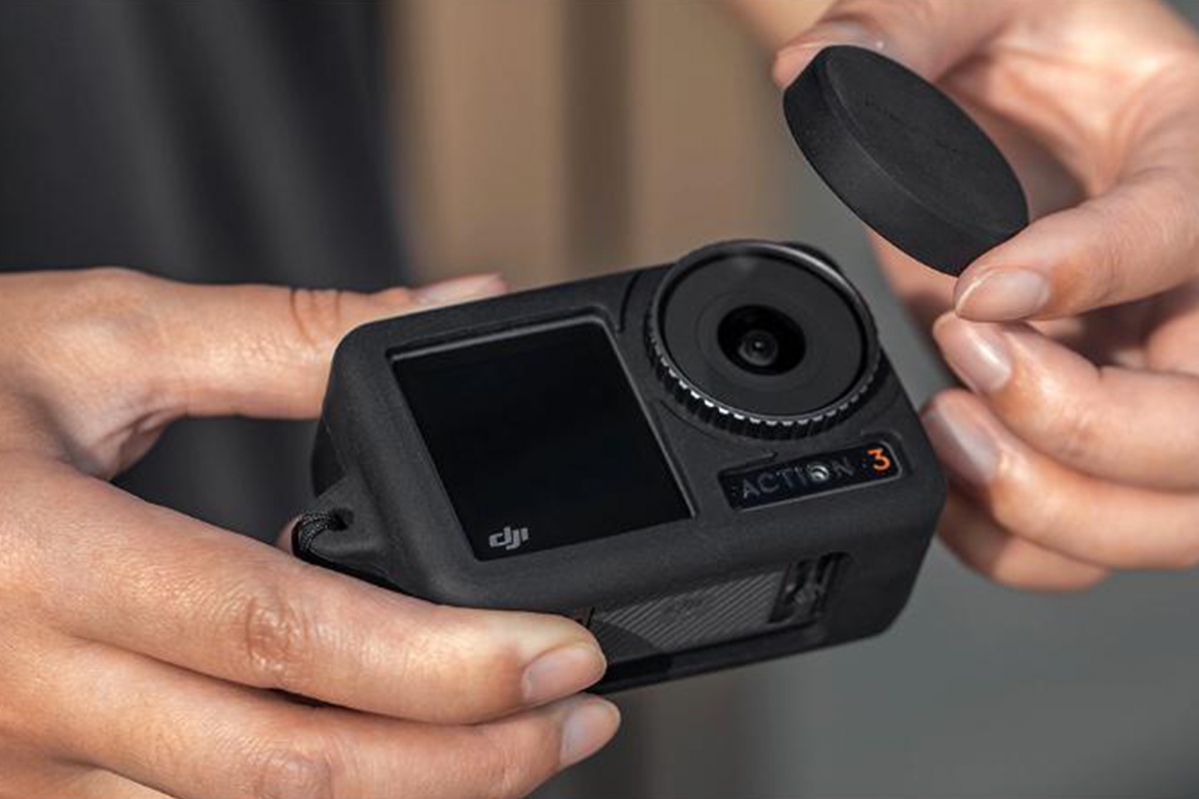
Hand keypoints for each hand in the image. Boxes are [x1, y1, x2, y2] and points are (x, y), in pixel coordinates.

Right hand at [0, 268, 617, 798]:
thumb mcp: (100, 336)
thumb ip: (292, 334)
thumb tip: (451, 303)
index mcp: (43, 557)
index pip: (279, 638)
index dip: (442, 665)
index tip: (564, 654)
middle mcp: (26, 695)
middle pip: (287, 776)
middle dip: (463, 767)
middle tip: (578, 718)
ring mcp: (21, 773)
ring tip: (517, 744)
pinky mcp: (31, 798)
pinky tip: (395, 761)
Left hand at [774, 0, 1198, 588]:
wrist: (1007, 96)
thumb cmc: (1014, 43)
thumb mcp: (968, 2)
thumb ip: (895, 31)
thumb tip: (815, 77)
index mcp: (1196, 152)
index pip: (1188, 228)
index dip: (1090, 272)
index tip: (976, 291)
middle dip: (1090, 428)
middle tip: (968, 362)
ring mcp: (1155, 366)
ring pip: (1175, 508)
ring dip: (1059, 504)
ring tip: (949, 430)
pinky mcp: (1100, 419)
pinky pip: (1099, 539)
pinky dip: (1024, 546)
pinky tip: (951, 489)